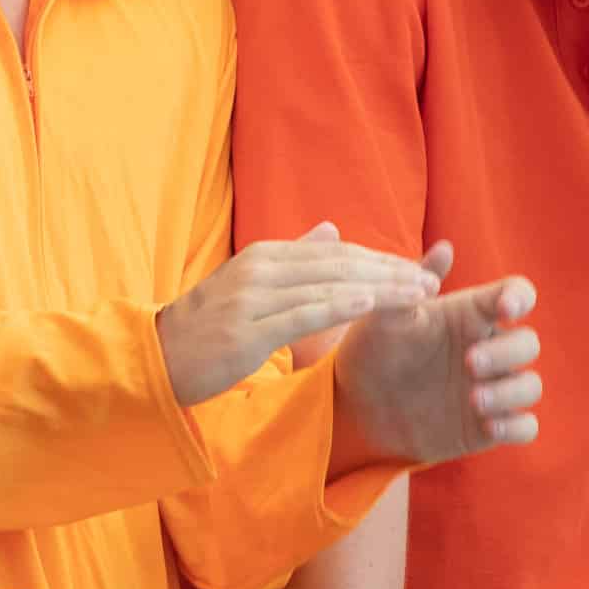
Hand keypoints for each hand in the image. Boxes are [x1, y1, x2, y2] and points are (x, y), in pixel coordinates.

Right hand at [158, 223, 439, 407]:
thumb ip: (294, 258)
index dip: (379, 261)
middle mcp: (260, 268)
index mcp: (265, 256)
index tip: (417, 271)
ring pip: (328, 288)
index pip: (335, 254)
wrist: (158, 358)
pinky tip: (370, 305)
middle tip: (430, 282)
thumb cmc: (210, 326)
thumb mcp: (252, 285)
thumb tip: (332, 230)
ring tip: (415, 296)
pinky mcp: (246, 330)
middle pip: (338, 266)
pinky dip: (339, 306)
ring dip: (377, 290)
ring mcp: (252, 298)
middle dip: (388, 273)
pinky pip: (302, 314)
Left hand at [333, 241, 540, 465]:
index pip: (515, 294)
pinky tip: (488, 426)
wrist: (356, 402)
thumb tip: (445, 248)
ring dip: (510, 391)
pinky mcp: (487, 427)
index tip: (506, 308)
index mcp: (470, 314)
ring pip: (530, 385)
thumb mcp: (386, 314)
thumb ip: (414, 283)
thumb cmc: (374, 347)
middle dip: (507, 351)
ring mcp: (491, 388)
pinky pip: (525, 427)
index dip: (520, 297)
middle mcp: (488, 348)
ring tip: (474, 399)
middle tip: (469, 361)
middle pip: (528, 343)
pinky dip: (516, 426)